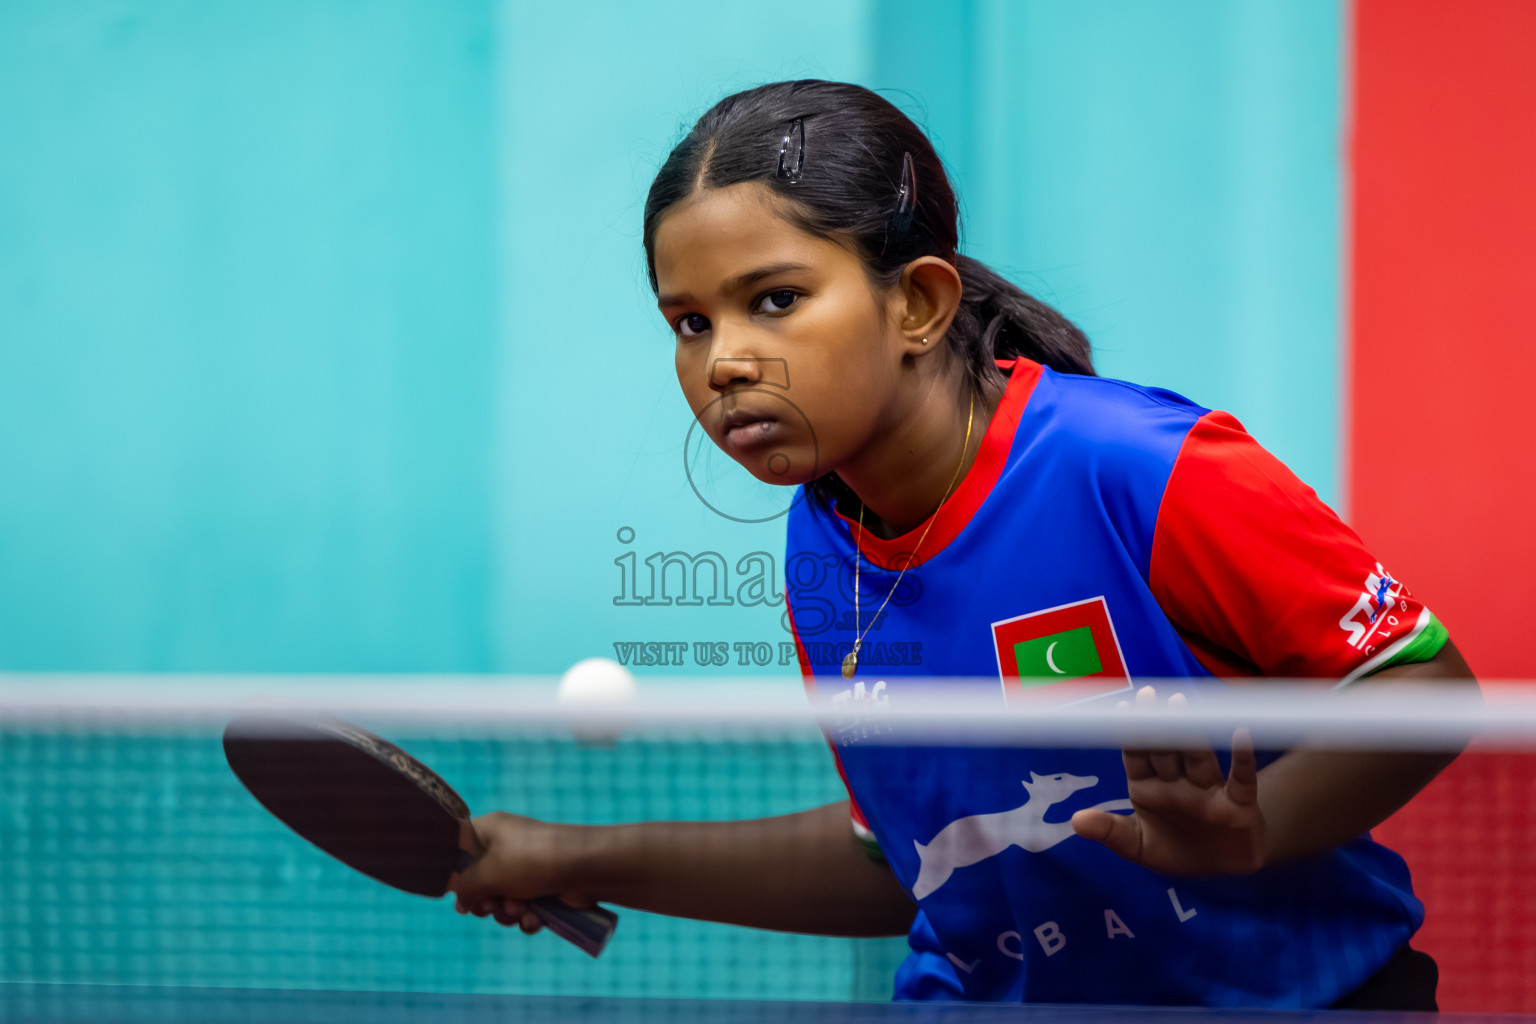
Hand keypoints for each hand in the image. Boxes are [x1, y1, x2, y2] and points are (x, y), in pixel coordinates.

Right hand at [451, 811, 597, 931]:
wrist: (586, 869)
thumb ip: (464, 888)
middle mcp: (505, 847)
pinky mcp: (542, 888)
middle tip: (491, 905)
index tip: (456, 890)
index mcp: (489, 830)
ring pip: (500, 900)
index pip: (458, 847)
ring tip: (519, 909)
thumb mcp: (487, 873)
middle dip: (484, 901)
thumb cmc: (532, 861)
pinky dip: (526, 917)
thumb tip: (461, 902)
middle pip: (477, 882)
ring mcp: (525, 869)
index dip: (453, 872)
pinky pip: (522, 909)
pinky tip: (534, 919)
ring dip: (506, 912)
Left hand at [1071, 685, 1265, 874]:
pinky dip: (1242, 758)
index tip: (1119, 708)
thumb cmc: (1175, 849)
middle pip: (1165, 750)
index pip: (1136, 755)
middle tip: (1149, 696)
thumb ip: (1109, 832)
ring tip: (1183, 705)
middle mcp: (1177, 783)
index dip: (1128, 734)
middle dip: (1156, 724)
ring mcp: (1208, 790)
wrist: (1222, 868)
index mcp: (1148, 787)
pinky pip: (1241, 778)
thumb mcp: (1137, 846)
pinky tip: (1240, 734)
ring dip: (1190, 734)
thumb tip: (1076, 821)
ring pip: (1197, 758)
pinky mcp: (1238, 804)